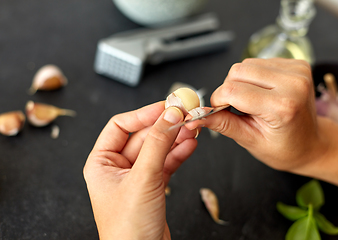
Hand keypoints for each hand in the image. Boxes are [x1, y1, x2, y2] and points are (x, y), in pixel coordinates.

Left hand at [84, 102, 197, 239]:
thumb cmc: (128, 229)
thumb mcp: (143, 179)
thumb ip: (157, 143)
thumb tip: (170, 115)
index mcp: (101, 162)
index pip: (121, 126)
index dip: (144, 114)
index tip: (166, 106)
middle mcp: (117, 168)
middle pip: (143, 136)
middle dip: (165, 126)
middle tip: (185, 115)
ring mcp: (136, 177)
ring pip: (157, 149)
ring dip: (175, 139)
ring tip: (193, 129)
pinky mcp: (152, 186)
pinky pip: (165, 163)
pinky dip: (178, 154)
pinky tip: (190, 145)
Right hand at [186, 58, 326, 172]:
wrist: (313, 144)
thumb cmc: (285, 148)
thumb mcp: (251, 141)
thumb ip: (223, 124)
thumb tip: (197, 116)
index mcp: (282, 106)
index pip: (232, 91)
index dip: (218, 101)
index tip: (219, 112)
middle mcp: (293, 83)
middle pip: (237, 72)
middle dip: (229, 90)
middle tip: (238, 109)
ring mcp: (297, 70)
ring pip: (246, 64)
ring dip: (241, 82)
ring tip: (253, 102)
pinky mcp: (297, 64)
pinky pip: (260, 62)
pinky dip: (254, 77)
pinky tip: (263, 92)